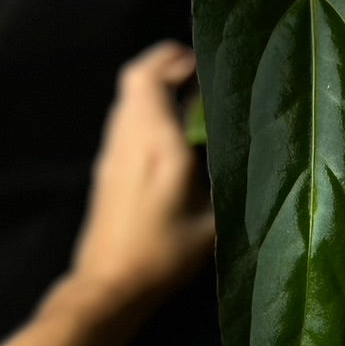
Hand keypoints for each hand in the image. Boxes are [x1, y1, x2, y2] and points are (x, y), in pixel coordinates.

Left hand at [71, 41, 214, 315]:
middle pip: (134, 79)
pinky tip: (169, 134)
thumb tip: (239, 151)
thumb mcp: (210, 224)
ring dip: (153, 89)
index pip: (151, 78)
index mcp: (157, 144)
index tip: (200, 60)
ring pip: (126, 100)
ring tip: (187, 99)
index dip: (172, 59)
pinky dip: (145, 112)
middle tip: (196, 73)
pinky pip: (124, 122)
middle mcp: (129, 139)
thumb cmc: (162, 256)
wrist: (107, 286)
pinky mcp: (105, 169)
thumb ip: (224, 182)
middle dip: (164, 66)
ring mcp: (112, 153)